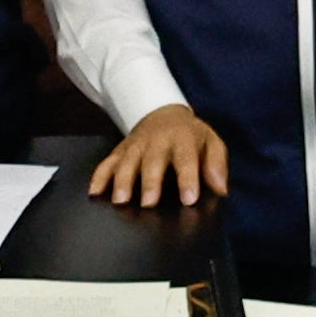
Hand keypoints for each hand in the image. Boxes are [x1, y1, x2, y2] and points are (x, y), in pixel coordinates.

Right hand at [94, 104, 227, 208]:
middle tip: (149, 203)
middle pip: (152, 162)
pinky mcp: (121, 151)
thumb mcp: (211, 142)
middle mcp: (157, 142)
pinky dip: (99, 177)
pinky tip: (94, 192)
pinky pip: (108, 163)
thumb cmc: (190, 136)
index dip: (188, 179)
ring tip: (121, 201)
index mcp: (182, 140)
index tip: (189, 199)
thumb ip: (216, 164)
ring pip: (127, 163)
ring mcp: (136, 146)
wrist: (163, 114)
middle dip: (150, 182)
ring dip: (123, 181)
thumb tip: (221, 188)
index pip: (186, 160)